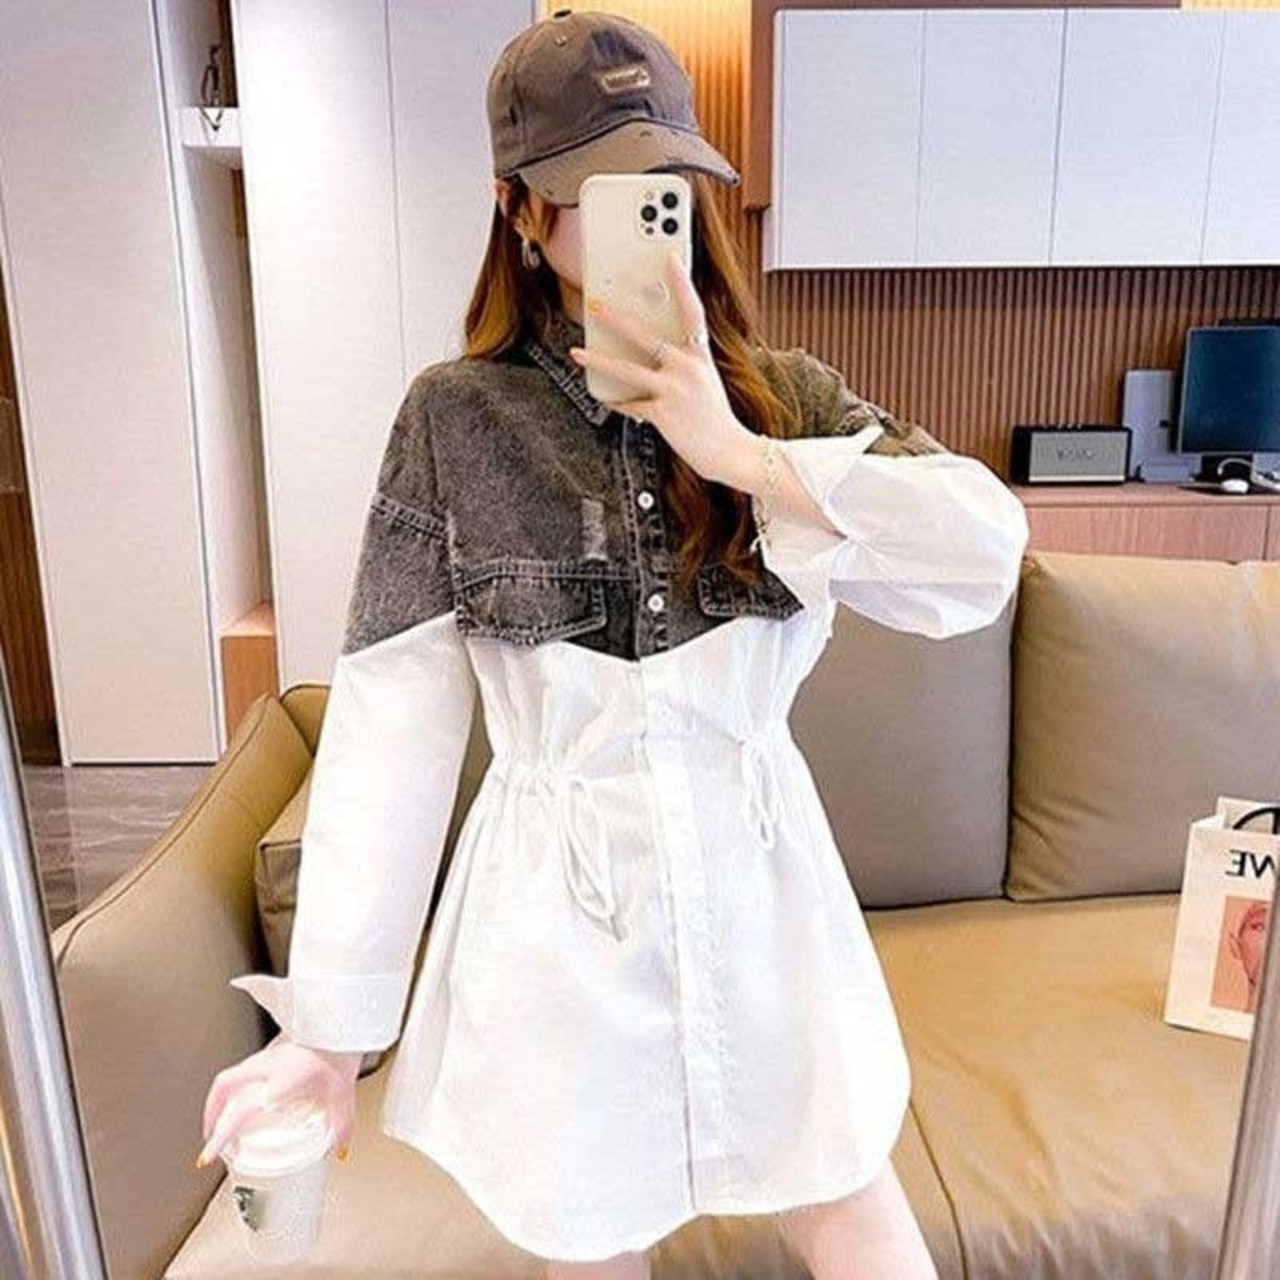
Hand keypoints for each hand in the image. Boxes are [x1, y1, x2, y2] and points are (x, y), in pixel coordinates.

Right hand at [197, 1034, 362, 1168]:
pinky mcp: (276, 1044)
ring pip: (231, 1073)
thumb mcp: (344, 1090)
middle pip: (223, 1087)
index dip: (221, 1135)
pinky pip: (245, 1066)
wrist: (344, 1014)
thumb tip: (339, 1148)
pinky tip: (250, 1091)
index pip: (240, 1110)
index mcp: (281, 1078)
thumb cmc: (342, 1043)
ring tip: (224, 1115)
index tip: (208, 1155)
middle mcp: (268, 1064)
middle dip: (211, 1114)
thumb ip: (341, 1124)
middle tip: (212, 1135)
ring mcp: (269, 1052)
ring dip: (221, 1097)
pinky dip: (238, 1083)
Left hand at [568, 251, 754, 485]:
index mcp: (701, 356)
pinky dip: (619, 403)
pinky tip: (608, 400)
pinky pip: (631, 405)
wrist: (730, 452)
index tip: (668, 258)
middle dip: (617, 318)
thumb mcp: (705, 383)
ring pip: (628, 370)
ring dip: (599, 360)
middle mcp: (688, 368)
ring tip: (578, 352)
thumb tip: (651, 355)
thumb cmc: (716, 419)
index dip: (681, 282)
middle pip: (646, 335)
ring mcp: (675, 390)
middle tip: (595, 304)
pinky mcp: (663, 413)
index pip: (692, 310)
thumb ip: (682, 365)